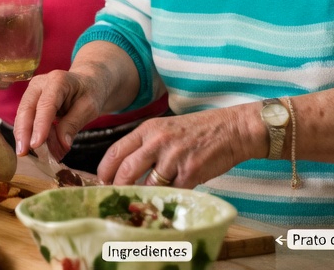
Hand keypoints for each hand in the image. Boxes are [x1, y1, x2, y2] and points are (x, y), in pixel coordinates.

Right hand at [12, 69, 105, 157]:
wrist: (87, 83)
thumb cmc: (90, 93)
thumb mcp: (89, 108)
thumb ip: (74, 124)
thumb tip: (62, 144)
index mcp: (58, 80)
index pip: (46, 104)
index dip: (40, 125)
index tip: (36, 144)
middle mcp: (41, 83)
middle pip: (27, 108)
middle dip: (23, 132)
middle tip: (23, 153)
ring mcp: (32, 91)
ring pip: (22, 114)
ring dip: (23, 135)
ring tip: (25, 154)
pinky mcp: (30, 101)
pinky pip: (25, 118)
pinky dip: (28, 134)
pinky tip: (30, 148)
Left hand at [96, 107, 254, 186]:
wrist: (231, 129)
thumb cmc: (197, 131)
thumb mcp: (165, 128)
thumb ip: (145, 145)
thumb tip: (123, 170)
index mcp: (148, 129)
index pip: (115, 151)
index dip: (104, 171)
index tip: (101, 183)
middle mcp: (158, 141)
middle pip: (126, 170)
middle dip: (118, 189)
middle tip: (116, 199)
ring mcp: (174, 157)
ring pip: (148, 185)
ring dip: (144, 197)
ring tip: (141, 204)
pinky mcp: (191, 172)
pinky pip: (172, 192)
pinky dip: (167, 199)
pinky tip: (167, 201)